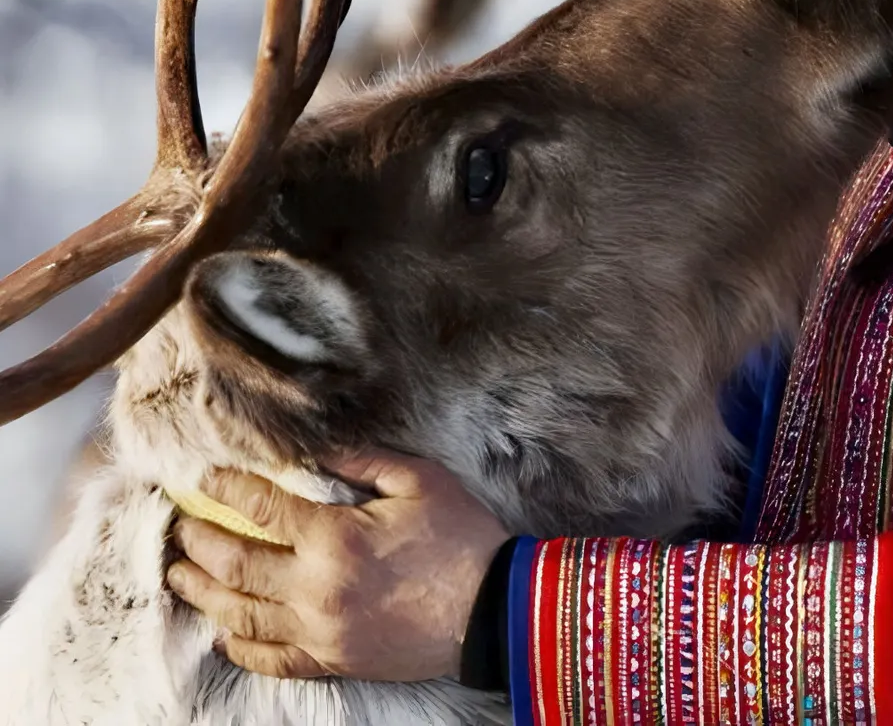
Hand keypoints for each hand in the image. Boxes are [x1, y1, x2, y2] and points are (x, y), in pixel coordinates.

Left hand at [165, 450, 508, 681]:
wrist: (494, 608)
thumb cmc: (462, 538)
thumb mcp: (421, 481)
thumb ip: (365, 461)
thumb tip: (315, 450)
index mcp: (334, 537)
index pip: (260, 507)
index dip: (226, 488)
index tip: (205, 478)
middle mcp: (314, 587)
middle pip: (234, 564)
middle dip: (199, 542)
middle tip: (180, 528)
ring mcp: (319, 630)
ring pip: (240, 614)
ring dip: (202, 593)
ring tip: (180, 575)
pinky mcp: (333, 660)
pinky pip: (272, 659)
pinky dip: (241, 646)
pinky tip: (224, 632)